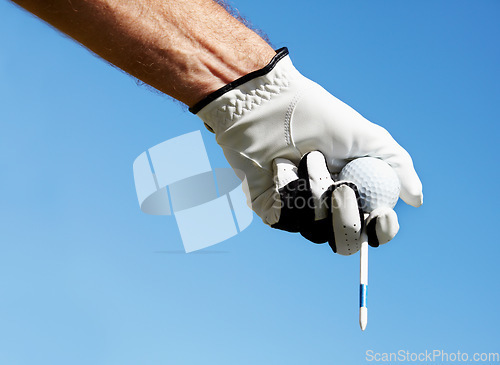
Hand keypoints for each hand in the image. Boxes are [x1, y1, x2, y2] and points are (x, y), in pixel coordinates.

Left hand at [190, 48, 422, 253]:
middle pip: (345, 240)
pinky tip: (279, 164)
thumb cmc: (318, 116)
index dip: (380, 229)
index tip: (381, 216)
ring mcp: (298, 210)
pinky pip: (288, 218)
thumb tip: (416, 199)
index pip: (371, 227)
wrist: (270, 105)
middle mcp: (326, 206)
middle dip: (346, 217)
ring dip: (316, 188)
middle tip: (341, 188)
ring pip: (316, 229)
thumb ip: (396, 166)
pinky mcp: (271, 210)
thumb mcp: (366, 136)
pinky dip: (289, 187)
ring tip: (306, 156)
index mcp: (352, 191)